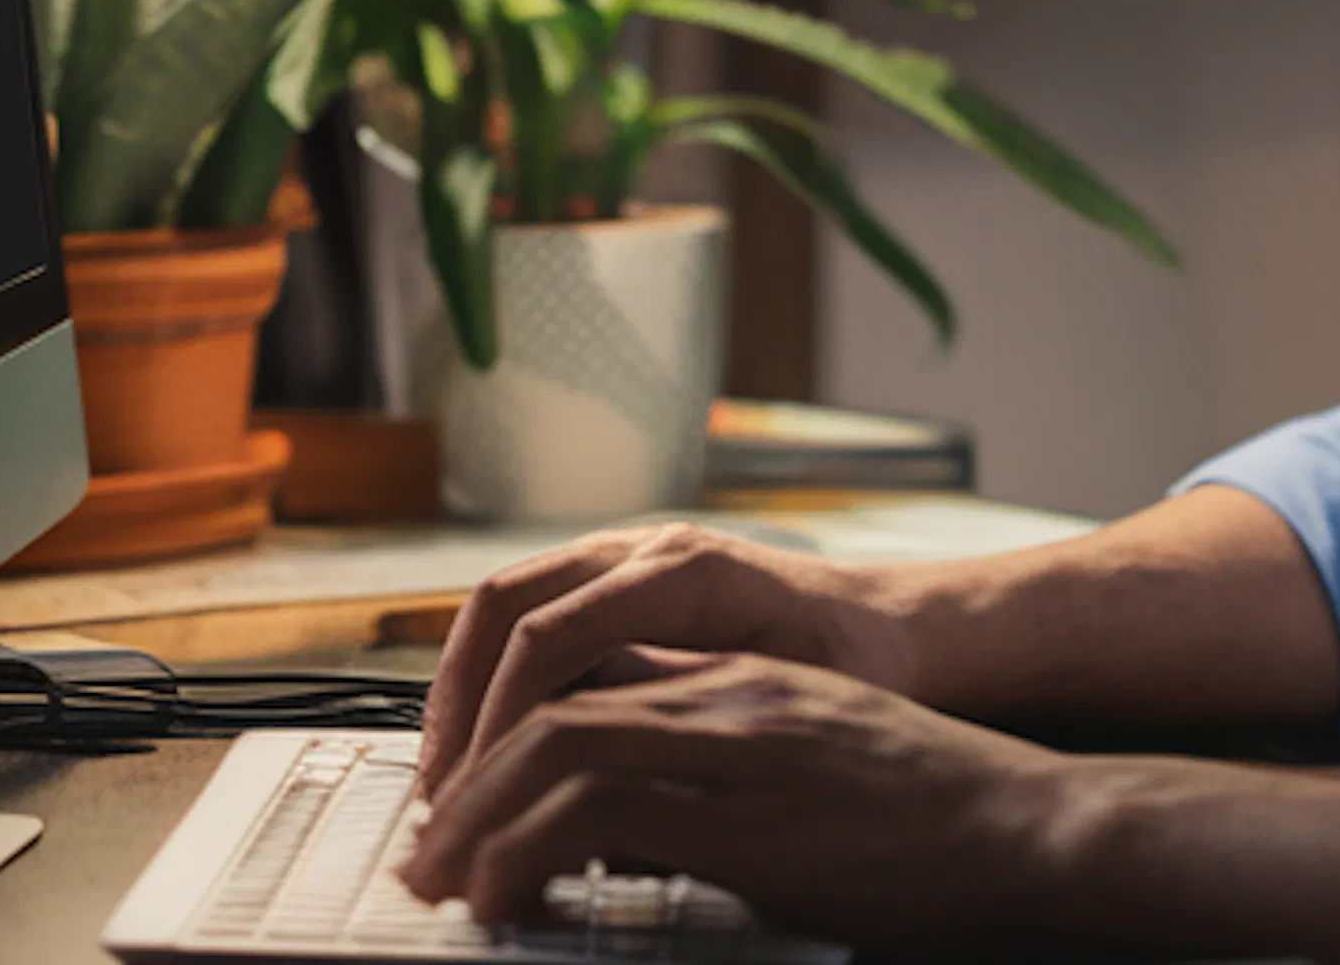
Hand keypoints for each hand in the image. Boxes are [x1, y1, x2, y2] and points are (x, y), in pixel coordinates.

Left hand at [401, 650, 1079, 955]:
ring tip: (446, 888)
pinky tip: (509, 902)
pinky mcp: (747, 805)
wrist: (1029, 824)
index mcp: (737, 681)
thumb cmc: (935, 820)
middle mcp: (723, 693)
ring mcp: (734, 740)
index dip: (501, 748)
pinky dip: (529, 855)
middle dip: (465, 787)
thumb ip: (722, 780)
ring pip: (554, 749)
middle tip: (426, 862)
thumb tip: (635, 832)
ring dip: (478, 821)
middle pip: (546, 709)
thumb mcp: (808, 777)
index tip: (462, 816)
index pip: (582, 685)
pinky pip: (597, 813)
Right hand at [418, 523, 922, 798]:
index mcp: (684, 573)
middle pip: (503, 604)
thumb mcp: (787, 704)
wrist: (899, 628)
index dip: (501, 718)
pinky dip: (494, 677)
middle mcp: (643, 549)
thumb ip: (693, 727)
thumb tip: (599, 788)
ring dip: (463, 689)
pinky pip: (531, 616)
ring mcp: (625, 557)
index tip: (479, 791)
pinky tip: (491, 745)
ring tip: (449, 775)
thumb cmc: (861, 670)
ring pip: (505, 605)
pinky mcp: (619, 582)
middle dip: (458, 700)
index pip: (550, 635)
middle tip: (440, 790)